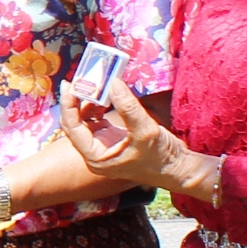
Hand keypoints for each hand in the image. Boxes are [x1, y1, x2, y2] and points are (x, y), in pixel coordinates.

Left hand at [59, 82, 175, 192]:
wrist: (178, 168)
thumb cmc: (161, 157)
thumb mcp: (145, 130)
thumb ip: (128, 106)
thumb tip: (112, 82)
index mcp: (95, 157)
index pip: (72, 128)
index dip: (68, 105)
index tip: (69, 84)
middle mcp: (95, 152)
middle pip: (75, 123)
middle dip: (76, 101)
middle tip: (80, 79)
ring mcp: (103, 145)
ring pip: (85, 120)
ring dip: (88, 101)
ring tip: (95, 84)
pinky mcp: (113, 138)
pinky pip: (98, 119)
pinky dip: (99, 106)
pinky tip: (106, 95)